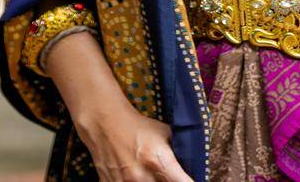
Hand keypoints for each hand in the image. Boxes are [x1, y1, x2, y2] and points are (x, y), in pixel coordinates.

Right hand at [42, 30, 194, 181]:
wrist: (105, 124)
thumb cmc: (139, 127)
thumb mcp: (165, 133)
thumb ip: (179, 149)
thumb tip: (193, 161)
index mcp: (160, 161)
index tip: (194, 180)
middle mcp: (142, 177)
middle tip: (170, 176)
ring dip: (152, 181)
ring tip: (151, 174)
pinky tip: (135, 176)